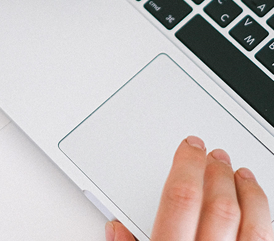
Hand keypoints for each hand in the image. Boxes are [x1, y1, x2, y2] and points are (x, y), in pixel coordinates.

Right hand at [105, 136, 272, 240]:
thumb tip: (115, 227)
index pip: (181, 198)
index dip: (188, 164)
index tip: (190, 146)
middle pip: (219, 206)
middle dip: (217, 172)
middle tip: (214, 154)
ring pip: (253, 225)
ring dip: (248, 192)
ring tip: (240, 172)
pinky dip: (263, 217)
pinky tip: (257, 203)